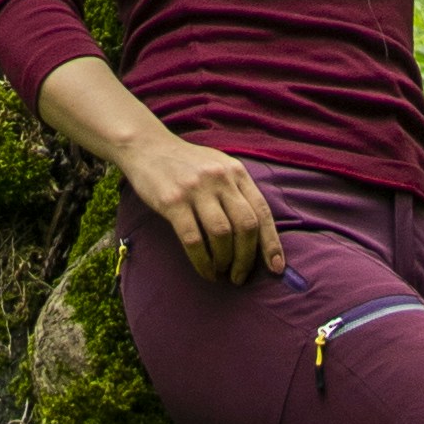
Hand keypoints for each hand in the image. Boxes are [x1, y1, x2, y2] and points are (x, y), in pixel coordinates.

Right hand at [122, 124, 284, 285]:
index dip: (271, 243)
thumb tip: (257, 237)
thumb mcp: (219, 168)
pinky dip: (202, 261)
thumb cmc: (187, 165)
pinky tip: (204, 270)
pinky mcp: (173, 201)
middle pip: (245, 225)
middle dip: (246, 258)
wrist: (147, 147)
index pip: (262, 211)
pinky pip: (193, 240)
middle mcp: (220, 178)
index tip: (276, 267)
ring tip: (221, 273)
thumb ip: (237, 193)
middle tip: (240, 277)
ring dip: (224, 261)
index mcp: (236, 172)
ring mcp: (196, 189)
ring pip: (222, 234)